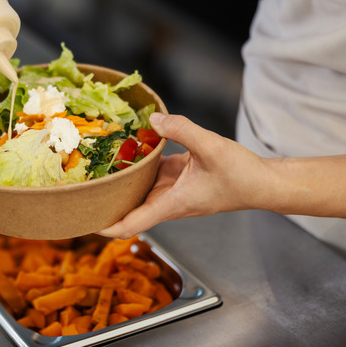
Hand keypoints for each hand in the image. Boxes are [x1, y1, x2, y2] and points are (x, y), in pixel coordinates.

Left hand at [98, 113, 271, 238]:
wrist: (264, 183)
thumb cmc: (242, 175)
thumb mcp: (210, 147)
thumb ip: (181, 130)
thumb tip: (154, 119)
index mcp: (172, 204)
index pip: (132, 224)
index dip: (107, 228)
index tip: (86, 223)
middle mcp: (169, 202)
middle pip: (129, 207)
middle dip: (107, 201)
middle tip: (81, 189)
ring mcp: (175, 191)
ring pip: (141, 188)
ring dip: (123, 181)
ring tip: (96, 167)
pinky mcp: (181, 179)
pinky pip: (155, 173)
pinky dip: (142, 164)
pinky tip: (130, 147)